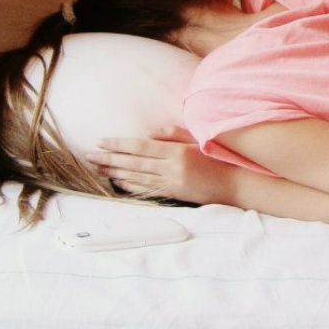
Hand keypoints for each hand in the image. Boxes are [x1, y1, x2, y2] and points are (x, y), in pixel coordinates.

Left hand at [87, 127, 236, 205]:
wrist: (237, 184)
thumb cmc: (220, 158)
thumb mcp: (198, 140)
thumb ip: (173, 134)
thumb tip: (148, 134)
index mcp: (177, 151)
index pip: (140, 146)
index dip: (119, 144)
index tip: (101, 142)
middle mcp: (172, 167)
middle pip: (134, 162)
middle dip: (110, 158)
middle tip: (90, 156)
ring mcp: (172, 183)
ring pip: (137, 176)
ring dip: (116, 172)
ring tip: (99, 168)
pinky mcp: (174, 194)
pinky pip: (147, 188)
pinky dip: (131, 185)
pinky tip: (119, 182)